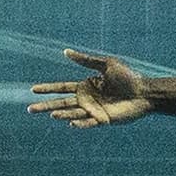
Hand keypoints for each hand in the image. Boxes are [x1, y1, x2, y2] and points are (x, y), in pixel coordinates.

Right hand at [28, 49, 153, 128]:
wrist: (144, 92)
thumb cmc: (128, 77)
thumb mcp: (106, 65)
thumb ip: (86, 60)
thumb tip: (65, 52)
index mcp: (85, 86)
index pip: (61, 88)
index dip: (47, 89)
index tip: (33, 90)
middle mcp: (87, 100)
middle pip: (61, 103)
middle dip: (46, 106)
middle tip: (30, 109)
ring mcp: (94, 111)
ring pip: (72, 113)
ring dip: (61, 114)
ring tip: (51, 114)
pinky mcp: (103, 120)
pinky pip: (88, 123)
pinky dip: (79, 123)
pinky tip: (69, 122)